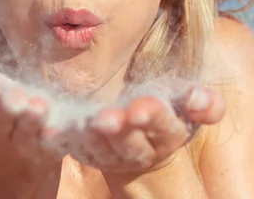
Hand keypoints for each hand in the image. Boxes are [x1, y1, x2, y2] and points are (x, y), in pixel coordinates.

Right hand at [0, 61, 61, 183]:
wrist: (14, 156)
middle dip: (2, 108)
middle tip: (14, 95)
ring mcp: (20, 144)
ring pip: (25, 134)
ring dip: (31, 121)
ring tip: (38, 106)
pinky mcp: (46, 151)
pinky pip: (53, 144)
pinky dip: (57, 136)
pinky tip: (61, 127)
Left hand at [62, 84, 225, 173]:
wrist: (141, 137)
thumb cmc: (166, 112)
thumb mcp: (187, 106)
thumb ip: (204, 104)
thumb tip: (200, 98)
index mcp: (167, 133)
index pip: (164, 126)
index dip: (153, 117)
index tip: (140, 108)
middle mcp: (140, 149)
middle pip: (130, 142)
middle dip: (119, 130)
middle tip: (106, 118)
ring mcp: (111, 154)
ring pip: (100, 148)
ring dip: (90, 137)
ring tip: (81, 123)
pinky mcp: (87, 153)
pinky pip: (73, 147)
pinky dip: (62, 139)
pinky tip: (49, 129)